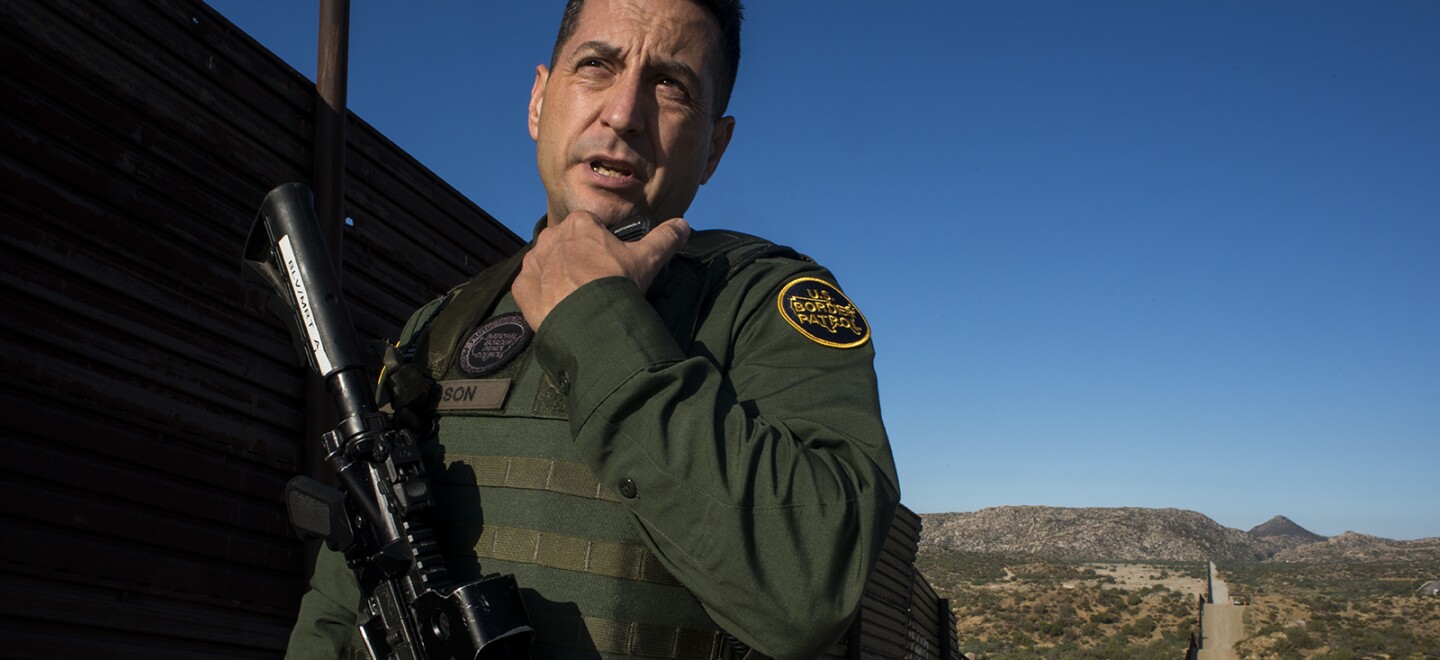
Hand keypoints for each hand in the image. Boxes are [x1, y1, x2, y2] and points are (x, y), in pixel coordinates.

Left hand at [512, 211, 689, 328]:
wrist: (590, 321)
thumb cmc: (617, 284)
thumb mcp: (648, 259)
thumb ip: (665, 238)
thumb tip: (684, 225)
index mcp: (579, 224)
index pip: (589, 227)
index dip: (601, 245)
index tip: (609, 264)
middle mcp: (550, 237)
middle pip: (566, 244)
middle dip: (577, 259)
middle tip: (594, 282)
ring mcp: (533, 263)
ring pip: (547, 264)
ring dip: (558, 276)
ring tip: (577, 298)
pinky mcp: (521, 288)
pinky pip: (531, 287)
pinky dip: (542, 295)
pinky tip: (559, 307)